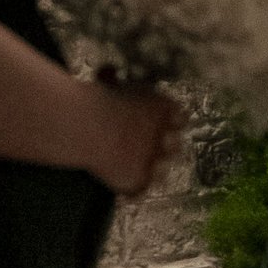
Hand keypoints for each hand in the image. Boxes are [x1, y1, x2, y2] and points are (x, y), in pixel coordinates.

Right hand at [82, 80, 174, 196]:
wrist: (87, 124)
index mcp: (165, 109)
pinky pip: (140, 192)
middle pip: (175, 145)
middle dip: (166, 146)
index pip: (180, 117)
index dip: (171, 120)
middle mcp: (165, 136)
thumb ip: (116, 82)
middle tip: (153, 147)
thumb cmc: (97, 97)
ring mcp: (153, 161)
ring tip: (142, 170)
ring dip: (154, 171)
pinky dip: (134, 194)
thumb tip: (109, 72)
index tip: (163, 123)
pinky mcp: (137, 179)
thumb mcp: (111, 84)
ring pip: (163, 171)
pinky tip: (129, 196)